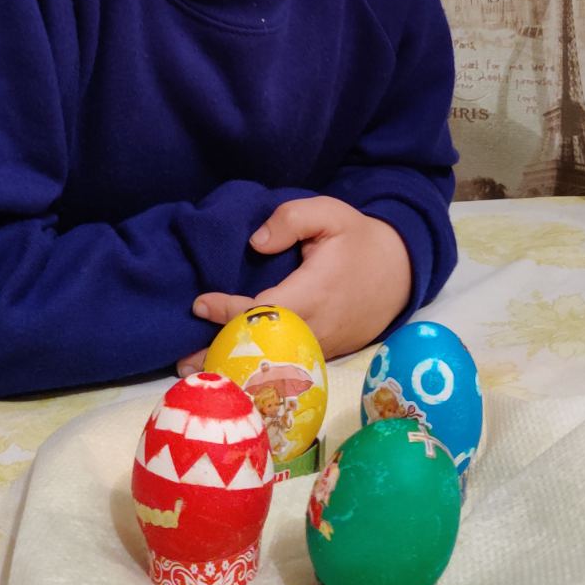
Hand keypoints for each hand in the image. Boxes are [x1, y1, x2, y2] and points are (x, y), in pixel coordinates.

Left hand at [176, 197, 411, 374]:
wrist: (402, 271)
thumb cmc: (359, 239)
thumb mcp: (330, 213)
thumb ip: (291, 219)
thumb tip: (255, 243)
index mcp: (313, 293)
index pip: (263, 310)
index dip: (229, 311)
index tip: (199, 303)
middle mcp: (316, 327)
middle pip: (263, 349)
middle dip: (223, 355)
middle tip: (183, 363)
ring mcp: (322, 346)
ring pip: (274, 364)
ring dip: (238, 366)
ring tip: (198, 371)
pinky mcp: (326, 354)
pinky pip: (287, 365)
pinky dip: (259, 368)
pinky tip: (233, 369)